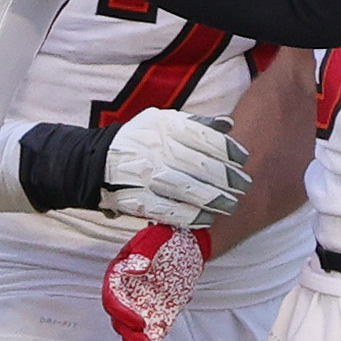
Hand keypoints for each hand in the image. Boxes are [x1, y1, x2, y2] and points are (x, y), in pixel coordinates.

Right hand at [100, 222, 210, 340]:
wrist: (189, 246)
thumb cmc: (168, 239)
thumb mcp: (154, 238)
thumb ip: (142, 252)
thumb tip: (134, 267)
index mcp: (119, 277)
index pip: (113, 300)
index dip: (122, 313)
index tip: (138, 321)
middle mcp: (128, 295)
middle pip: (120, 321)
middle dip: (131, 335)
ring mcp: (142, 308)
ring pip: (132, 333)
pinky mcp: (157, 317)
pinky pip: (151, 337)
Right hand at [102, 109, 248, 225]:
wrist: (96, 163)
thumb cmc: (139, 141)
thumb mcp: (163, 121)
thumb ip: (196, 123)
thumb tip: (229, 124)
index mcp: (166, 127)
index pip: (206, 137)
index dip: (229, 150)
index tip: (243, 159)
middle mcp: (158, 150)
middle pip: (201, 165)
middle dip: (227, 178)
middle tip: (244, 186)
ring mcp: (147, 176)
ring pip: (188, 189)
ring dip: (213, 199)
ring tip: (230, 205)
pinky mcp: (138, 199)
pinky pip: (169, 210)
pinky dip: (190, 216)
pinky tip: (206, 219)